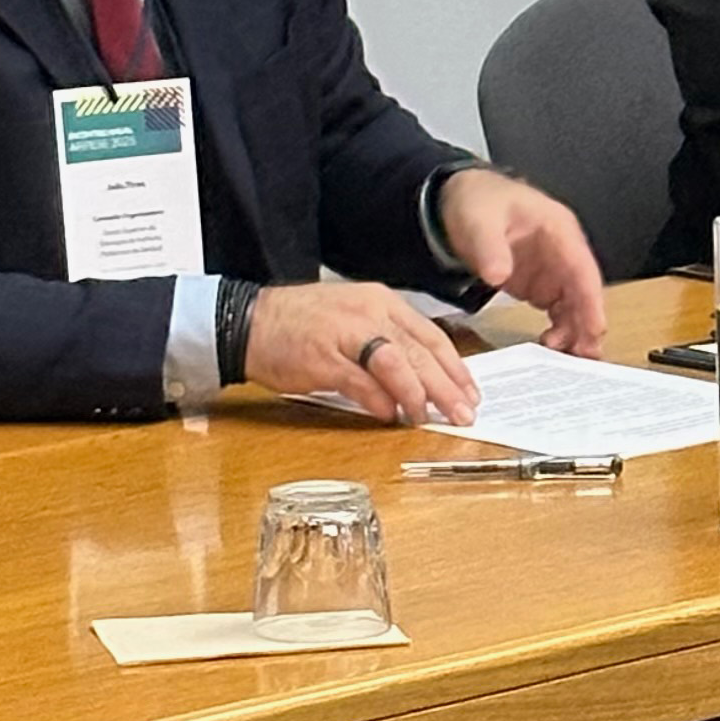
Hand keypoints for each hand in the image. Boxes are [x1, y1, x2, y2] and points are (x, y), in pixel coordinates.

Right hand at [244, 279, 480, 425]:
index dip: (455, 367)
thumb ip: (388, 342)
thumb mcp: (354, 317)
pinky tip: (390, 417)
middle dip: (447, 387)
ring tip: (428, 418)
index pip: (430, 336)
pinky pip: (361, 383)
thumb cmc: (303, 323)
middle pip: (421, 353)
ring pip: (397, 365)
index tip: (470, 392)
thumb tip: (421, 378)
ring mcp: (346, 335)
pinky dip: (379, 402)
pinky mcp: (324, 359)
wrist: (249, 321)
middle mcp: (369, 314)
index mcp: (382, 302)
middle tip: (464, 414)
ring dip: (417, 396)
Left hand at [432, 165, 607, 354]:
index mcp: (558, 229)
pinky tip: (553, 347)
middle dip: (588, 323)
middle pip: (584, 291)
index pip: (582, 268)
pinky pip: (558, 311)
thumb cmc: (478, 202)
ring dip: (575, 331)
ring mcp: (554, 270)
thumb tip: (498, 274)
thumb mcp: (479, 220)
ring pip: (575, 305)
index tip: (594, 328)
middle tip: (585, 355)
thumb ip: (489, 247)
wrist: (460, 201)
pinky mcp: (541, 285)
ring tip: (569, 358)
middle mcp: (563, 252)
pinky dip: (560, 330)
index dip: (591, 300)